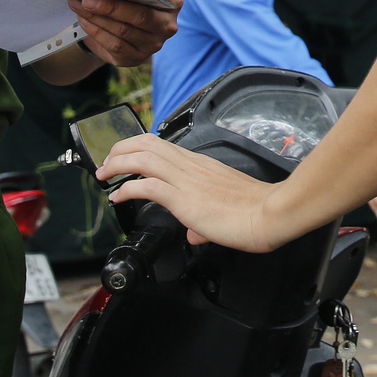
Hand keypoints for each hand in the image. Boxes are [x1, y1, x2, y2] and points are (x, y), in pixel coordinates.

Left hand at [69, 0, 180, 65]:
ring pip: (123, 31)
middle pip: (139, 16)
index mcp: (173, 1)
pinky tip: (84, 21)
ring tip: (79, 6)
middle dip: (109, 6)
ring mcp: (153, 44)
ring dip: (97, 18)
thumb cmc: (132, 0)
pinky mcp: (136, 58)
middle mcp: (167, 25)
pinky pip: (114, 45)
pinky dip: (96, 32)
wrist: (128, 26)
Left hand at [97, 134, 293, 251]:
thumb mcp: (226, 210)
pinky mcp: (184, 198)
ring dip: (117, 164)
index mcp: (201, 165)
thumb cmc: (257, 210)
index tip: (123, 159)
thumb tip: (195, 233)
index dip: (136, 147)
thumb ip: (205, 219)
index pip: (162, 145)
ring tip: (105, 175)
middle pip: (146, 143)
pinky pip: (147, 185)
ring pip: (142, 158)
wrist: (270, 214)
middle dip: (119, 149)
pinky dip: (127, 188)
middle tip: (106, 164)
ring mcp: (187, 180)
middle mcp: (191, 166)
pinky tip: (118, 196)